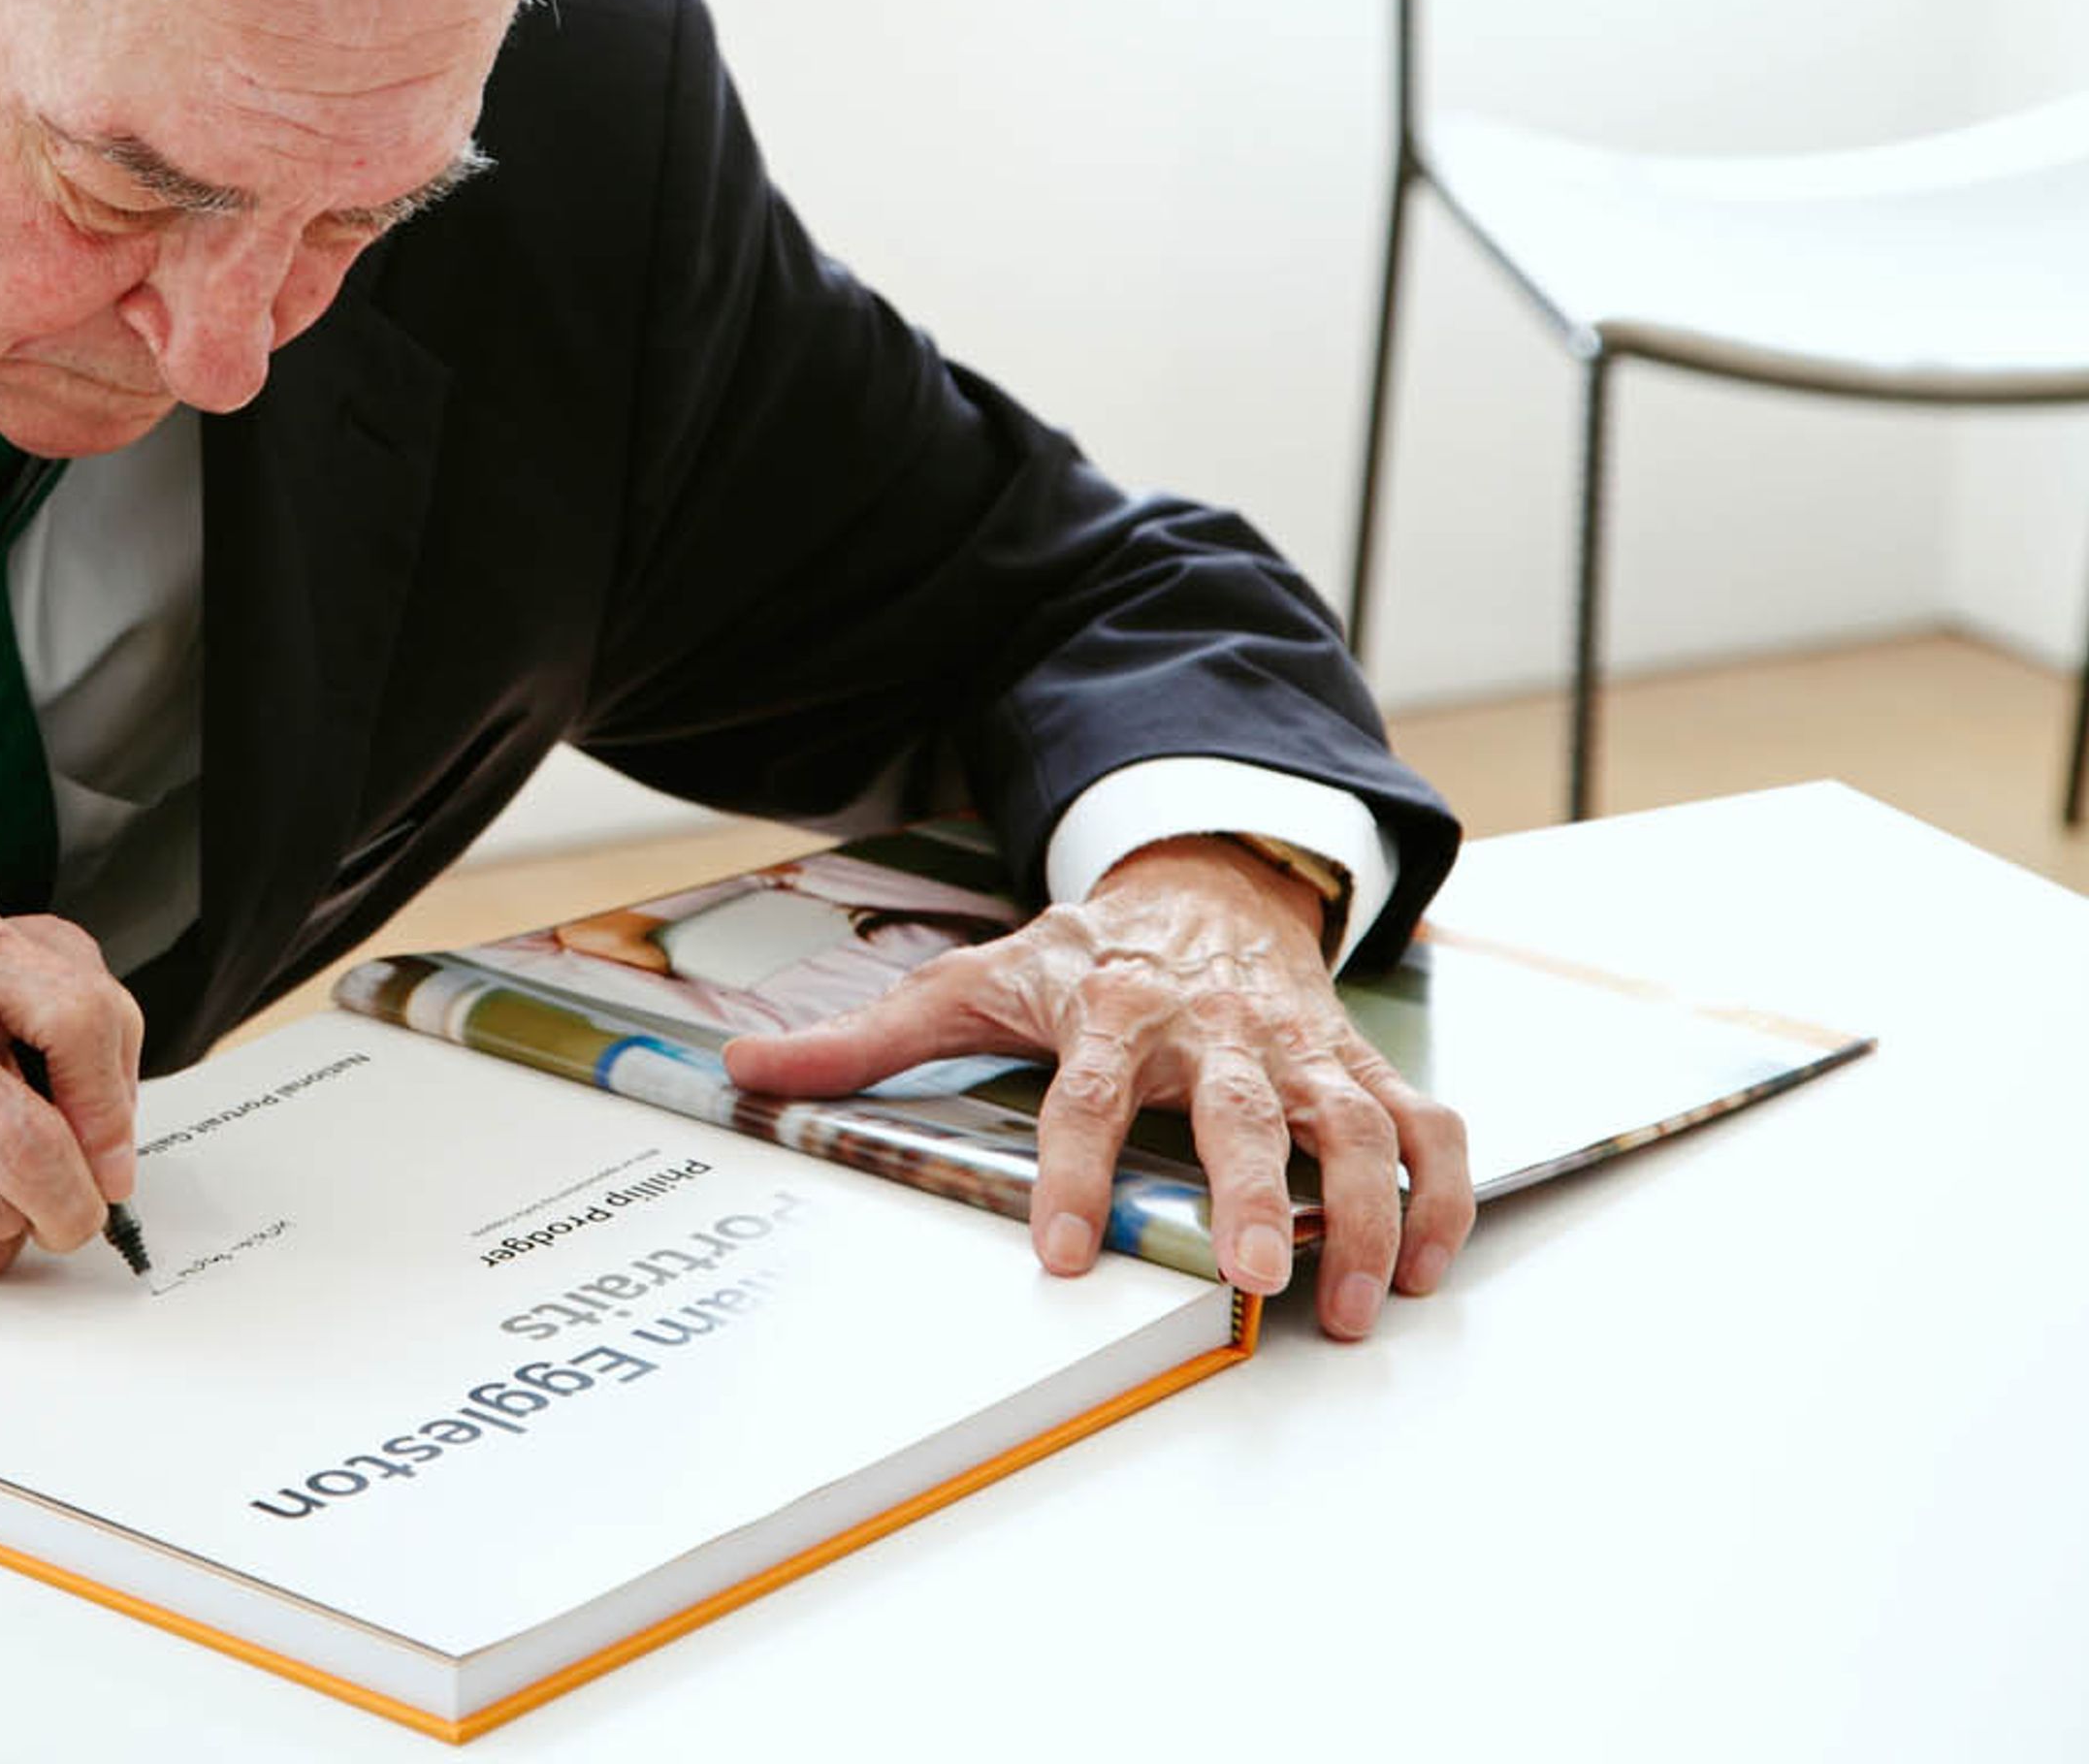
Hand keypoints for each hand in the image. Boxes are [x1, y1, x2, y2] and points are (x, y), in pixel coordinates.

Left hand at [717, 836, 1469, 1338]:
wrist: (1204, 876)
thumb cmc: (1086, 952)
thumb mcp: (972, 978)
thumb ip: (866, 1038)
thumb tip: (742, 1069)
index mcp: (1113, 1009)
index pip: (1088, 1097)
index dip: (1074, 1174)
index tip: (1063, 1255)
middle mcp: (1214, 1028)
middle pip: (1241, 1112)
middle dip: (1251, 1196)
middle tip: (1255, 1280)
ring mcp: (1298, 1045)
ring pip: (1351, 1125)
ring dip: (1364, 1215)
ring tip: (1358, 1305)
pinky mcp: (1358, 1062)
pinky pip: (1424, 1125)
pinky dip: (1439, 1192)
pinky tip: (1429, 1263)